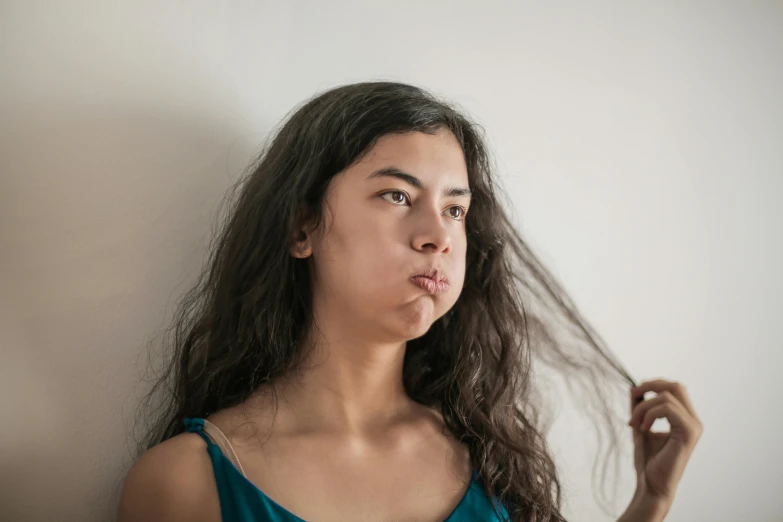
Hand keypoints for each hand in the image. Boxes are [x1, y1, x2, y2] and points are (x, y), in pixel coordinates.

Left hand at [625, 379, 703, 518]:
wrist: (651, 485)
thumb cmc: (647, 460)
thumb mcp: (640, 426)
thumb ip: (639, 407)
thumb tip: (633, 388)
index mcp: (685, 419)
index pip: (675, 388)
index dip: (653, 384)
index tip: (634, 393)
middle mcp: (693, 421)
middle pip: (676, 386)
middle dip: (650, 385)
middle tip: (633, 394)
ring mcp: (693, 427)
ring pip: (666, 397)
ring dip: (643, 407)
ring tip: (634, 424)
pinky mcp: (689, 433)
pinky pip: (667, 408)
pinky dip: (649, 414)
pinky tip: (642, 429)